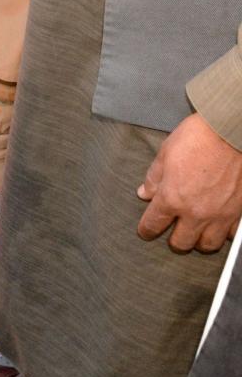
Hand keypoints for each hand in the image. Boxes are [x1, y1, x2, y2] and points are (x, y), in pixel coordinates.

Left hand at [137, 113, 241, 252]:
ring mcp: (220, 214)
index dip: (146, 230)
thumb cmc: (198, 138)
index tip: (146, 230)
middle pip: (181, 243)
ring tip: (197, 231)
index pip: (152, 225)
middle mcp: (195, 212)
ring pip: (207, 245)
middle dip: (174, 240)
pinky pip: (232, 234)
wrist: (232, 131)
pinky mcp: (240, 211)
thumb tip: (145, 193)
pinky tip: (220, 224)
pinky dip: (224, 232)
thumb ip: (154, 178)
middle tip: (173, 231)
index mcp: (171, 199)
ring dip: (199, 240)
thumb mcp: (165, 154)